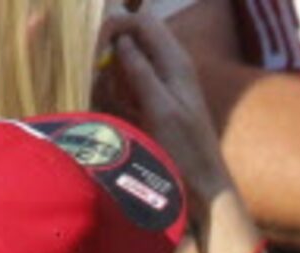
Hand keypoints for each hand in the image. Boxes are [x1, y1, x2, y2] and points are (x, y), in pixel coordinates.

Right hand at [98, 9, 235, 201]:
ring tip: (115, 99)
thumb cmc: (186, 151)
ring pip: (128, 59)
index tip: (96, 49)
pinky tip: (121, 111)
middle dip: (111, 50)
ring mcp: (162, 82)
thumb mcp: (161, 109)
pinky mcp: (154, 100)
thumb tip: (122, 40)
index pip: (142, 21)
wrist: (203, 184)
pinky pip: (129, 82)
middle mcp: (170, 66)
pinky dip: (118, 90)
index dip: (117, 27)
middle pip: (133, 37)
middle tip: (100, 77)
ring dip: (113, 73)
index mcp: (176, 62)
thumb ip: (142, 72)